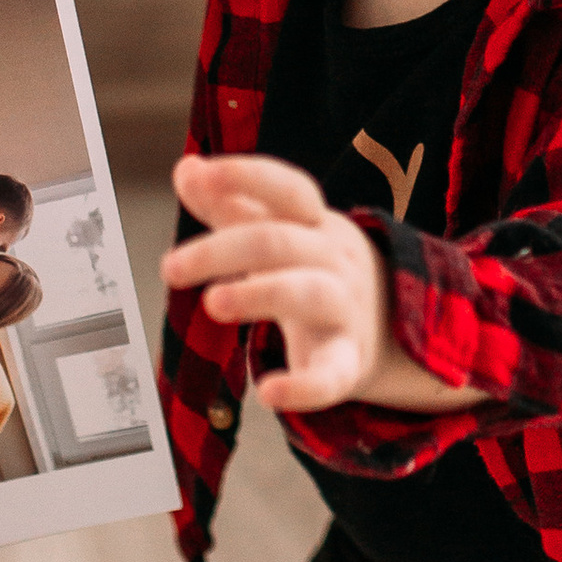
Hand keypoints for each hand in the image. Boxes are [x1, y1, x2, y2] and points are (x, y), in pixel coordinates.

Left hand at [165, 151, 388, 414]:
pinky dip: (304, 387)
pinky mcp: (349, 361)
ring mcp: (346, 309)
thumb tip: (186, 168)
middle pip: (279, 242)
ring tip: (213, 303)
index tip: (201, 175)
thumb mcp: (279, 232)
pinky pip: (333, 374)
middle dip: (222, 251)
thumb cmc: (311, 269)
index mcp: (314, 222)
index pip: (288, 188)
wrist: (390, 325)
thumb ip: (230, 204)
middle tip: (170, 268)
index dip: (246, 177)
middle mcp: (334, 258)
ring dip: (258, 294)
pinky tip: (269, 394)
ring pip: (308, 293)